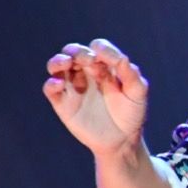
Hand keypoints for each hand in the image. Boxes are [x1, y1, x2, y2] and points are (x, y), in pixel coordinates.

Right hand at [44, 40, 148, 157]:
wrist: (123, 139)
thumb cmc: (131, 113)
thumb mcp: (138, 92)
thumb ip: (130, 73)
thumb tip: (119, 57)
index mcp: (105, 66)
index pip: (97, 48)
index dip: (100, 49)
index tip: (106, 58)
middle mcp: (86, 73)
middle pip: (74, 52)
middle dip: (78, 51)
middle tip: (89, 60)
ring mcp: (73, 86)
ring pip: (56, 66)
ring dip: (59, 60)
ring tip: (66, 63)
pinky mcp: (63, 102)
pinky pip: (50, 89)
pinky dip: (51, 83)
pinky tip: (59, 83)